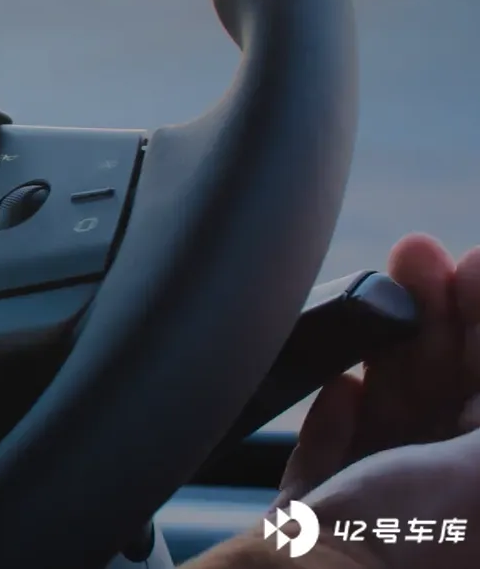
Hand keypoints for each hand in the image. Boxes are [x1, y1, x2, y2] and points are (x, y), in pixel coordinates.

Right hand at [279, 234, 479, 566]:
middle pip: (455, 389)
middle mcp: (450, 498)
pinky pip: (340, 450)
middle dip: (437, 315)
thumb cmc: (408, 537)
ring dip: (387, 342)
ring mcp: (390, 509)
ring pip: (399, 408)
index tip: (475, 261)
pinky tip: (342, 382)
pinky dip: (341, 413)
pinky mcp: (327, 514)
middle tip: (418, 254)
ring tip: (376, 285)